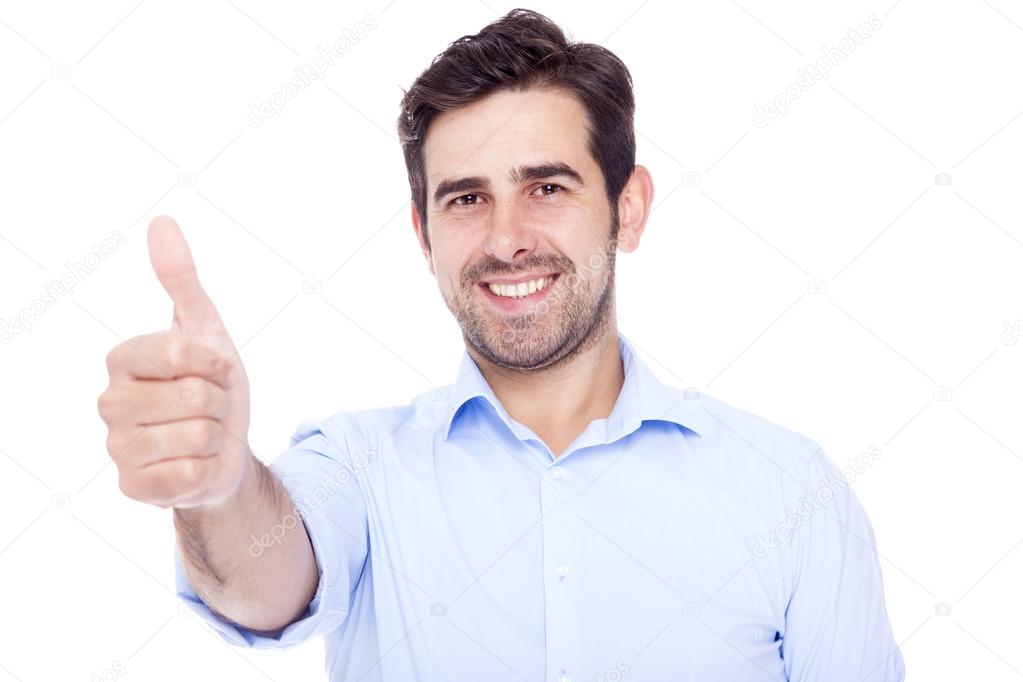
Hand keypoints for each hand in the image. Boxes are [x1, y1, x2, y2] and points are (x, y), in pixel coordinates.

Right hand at [97, 215, 252, 508]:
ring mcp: (118, 448)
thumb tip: (162, 223)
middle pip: (196, 397)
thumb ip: (181, 280)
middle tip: (209, 406)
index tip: (215, 370)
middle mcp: (110, 402)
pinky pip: (190, 475)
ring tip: (202, 433)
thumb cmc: (210, 385)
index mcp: (123, 358)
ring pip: (198, 437)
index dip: (217, 364)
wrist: (223, 447)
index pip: (181, 352)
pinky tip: (195, 464)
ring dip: (216, 436)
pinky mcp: (133, 487)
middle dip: (220, 402)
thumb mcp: (206, 330)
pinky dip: (207, 469)